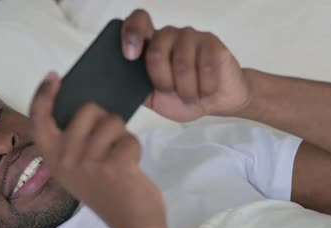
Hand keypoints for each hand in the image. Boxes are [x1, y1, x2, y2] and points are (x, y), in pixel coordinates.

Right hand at [29, 72, 163, 227]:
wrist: (133, 224)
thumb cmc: (109, 192)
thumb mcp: (81, 169)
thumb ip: (76, 142)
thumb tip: (86, 106)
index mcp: (54, 159)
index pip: (39, 121)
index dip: (43, 95)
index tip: (53, 77)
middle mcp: (65, 160)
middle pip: (85, 110)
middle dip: (103, 117)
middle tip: (109, 141)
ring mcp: (88, 163)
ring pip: (111, 121)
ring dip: (122, 135)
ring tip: (120, 157)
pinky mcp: (112, 166)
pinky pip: (128, 138)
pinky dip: (134, 149)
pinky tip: (130, 169)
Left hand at [121, 9, 250, 121]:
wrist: (214, 102)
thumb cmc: (181, 98)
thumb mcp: (153, 98)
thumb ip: (136, 88)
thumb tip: (116, 86)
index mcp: (149, 45)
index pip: (137, 22)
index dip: (131, 33)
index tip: (130, 56)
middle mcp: (168, 35)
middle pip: (156, 53)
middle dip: (163, 82)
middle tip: (171, 92)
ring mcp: (190, 36)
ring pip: (181, 64)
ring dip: (186, 90)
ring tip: (190, 95)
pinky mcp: (212, 43)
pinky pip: (205, 67)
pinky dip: (204, 87)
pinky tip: (206, 90)